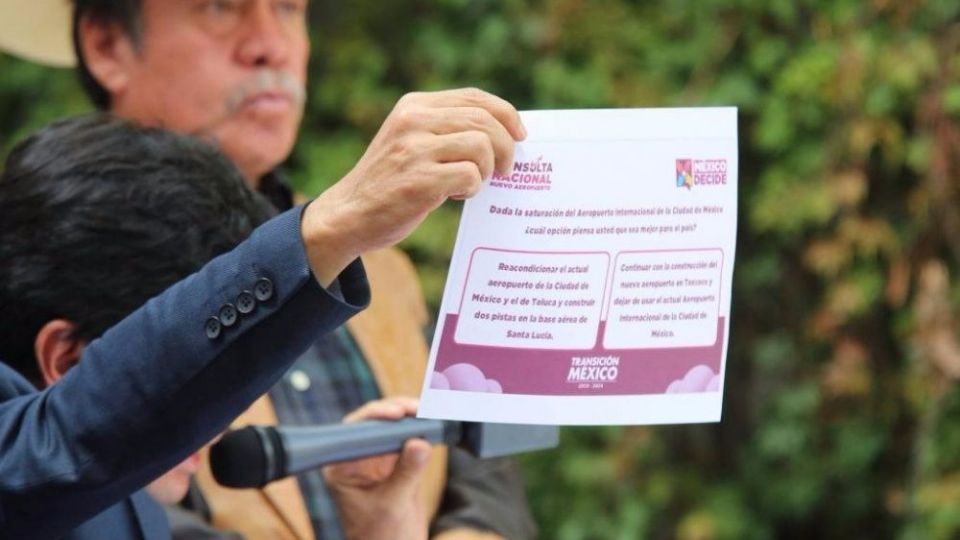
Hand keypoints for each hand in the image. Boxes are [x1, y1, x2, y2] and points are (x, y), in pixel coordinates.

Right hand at [302, 88, 525, 284]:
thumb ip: (445, 130)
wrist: (348, 214)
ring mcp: (415, 149)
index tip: (519, 134)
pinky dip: (473, 189)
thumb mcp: (409, 141)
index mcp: (414, 106)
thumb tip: (503, 133)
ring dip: (488, 170)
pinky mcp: (420, 180)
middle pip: (484, 120)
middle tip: (506, 170)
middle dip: (506, 146)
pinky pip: (470, 176)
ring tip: (475, 183)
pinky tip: (456, 196)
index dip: (506, 113)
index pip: (474, 97)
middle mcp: (413, 121)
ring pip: (481, 146)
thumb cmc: (388, 182)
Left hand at [324, 397, 430, 539]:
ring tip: (432, 415)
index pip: (356, 431)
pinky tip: (437, 425)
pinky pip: (411, 438)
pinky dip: (424, 430)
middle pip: (376, 422)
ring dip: (414, 418)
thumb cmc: (382, 536)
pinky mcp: (399, 461)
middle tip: (420, 410)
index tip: (398, 413)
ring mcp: (379, 458)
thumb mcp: (393, 505)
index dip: (376, 416)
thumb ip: (406, 474)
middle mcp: (358, 458)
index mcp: (343, 467)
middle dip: (399, 412)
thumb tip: (420, 442)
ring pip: (395, 427)